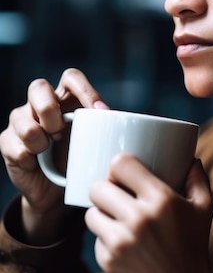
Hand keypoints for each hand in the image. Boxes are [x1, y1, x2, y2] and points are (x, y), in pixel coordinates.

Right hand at [0, 68, 108, 242]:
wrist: (56, 195)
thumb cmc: (80, 162)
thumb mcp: (97, 144)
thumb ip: (109, 131)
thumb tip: (139, 128)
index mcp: (64, 98)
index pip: (71, 77)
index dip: (86, 90)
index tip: (101, 112)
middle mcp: (39, 104)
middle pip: (38, 86)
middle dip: (50, 110)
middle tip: (62, 132)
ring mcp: (20, 121)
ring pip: (21, 116)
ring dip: (39, 136)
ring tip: (47, 148)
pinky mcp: (7, 143)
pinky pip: (14, 143)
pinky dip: (28, 154)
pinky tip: (37, 160)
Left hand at [85, 157, 212, 272]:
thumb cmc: (194, 249)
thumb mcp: (204, 209)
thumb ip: (198, 179)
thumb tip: (192, 158)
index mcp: (162, 200)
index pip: (121, 164)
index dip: (119, 166)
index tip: (123, 172)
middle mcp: (139, 218)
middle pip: (99, 187)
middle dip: (105, 189)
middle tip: (116, 195)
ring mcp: (121, 241)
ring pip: (90, 213)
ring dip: (100, 214)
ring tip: (116, 218)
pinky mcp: (108, 261)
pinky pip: (95, 239)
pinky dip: (104, 239)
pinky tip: (122, 244)